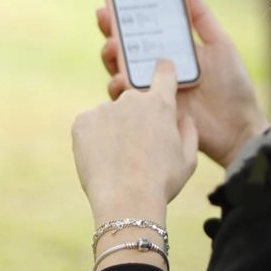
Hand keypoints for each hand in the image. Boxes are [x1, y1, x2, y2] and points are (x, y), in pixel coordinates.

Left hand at [71, 59, 197, 225]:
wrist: (126, 201)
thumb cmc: (162, 182)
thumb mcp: (188, 160)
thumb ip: (188, 131)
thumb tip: (183, 117)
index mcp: (160, 104)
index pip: (164, 73)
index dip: (164, 71)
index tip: (162, 69)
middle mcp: (132, 98)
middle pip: (135, 102)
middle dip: (136, 120)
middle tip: (137, 151)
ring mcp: (105, 108)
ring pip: (111, 116)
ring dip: (114, 131)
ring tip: (119, 162)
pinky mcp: (82, 121)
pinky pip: (90, 126)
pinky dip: (94, 139)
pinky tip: (102, 160)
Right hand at [97, 0, 269, 168]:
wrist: (238, 127)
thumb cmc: (232, 85)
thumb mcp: (220, 44)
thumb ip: (201, 17)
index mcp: (171, 50)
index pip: (142, 29)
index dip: (125, 14)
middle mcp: (156, 68)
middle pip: (124, 48)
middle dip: (110, 31)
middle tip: (105, 19)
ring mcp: (150, 90)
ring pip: (119, 70)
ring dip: (110, 57)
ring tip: (112, 47)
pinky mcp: (148, 111)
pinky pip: (126, 98)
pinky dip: (119, 87)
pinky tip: (122, 79)